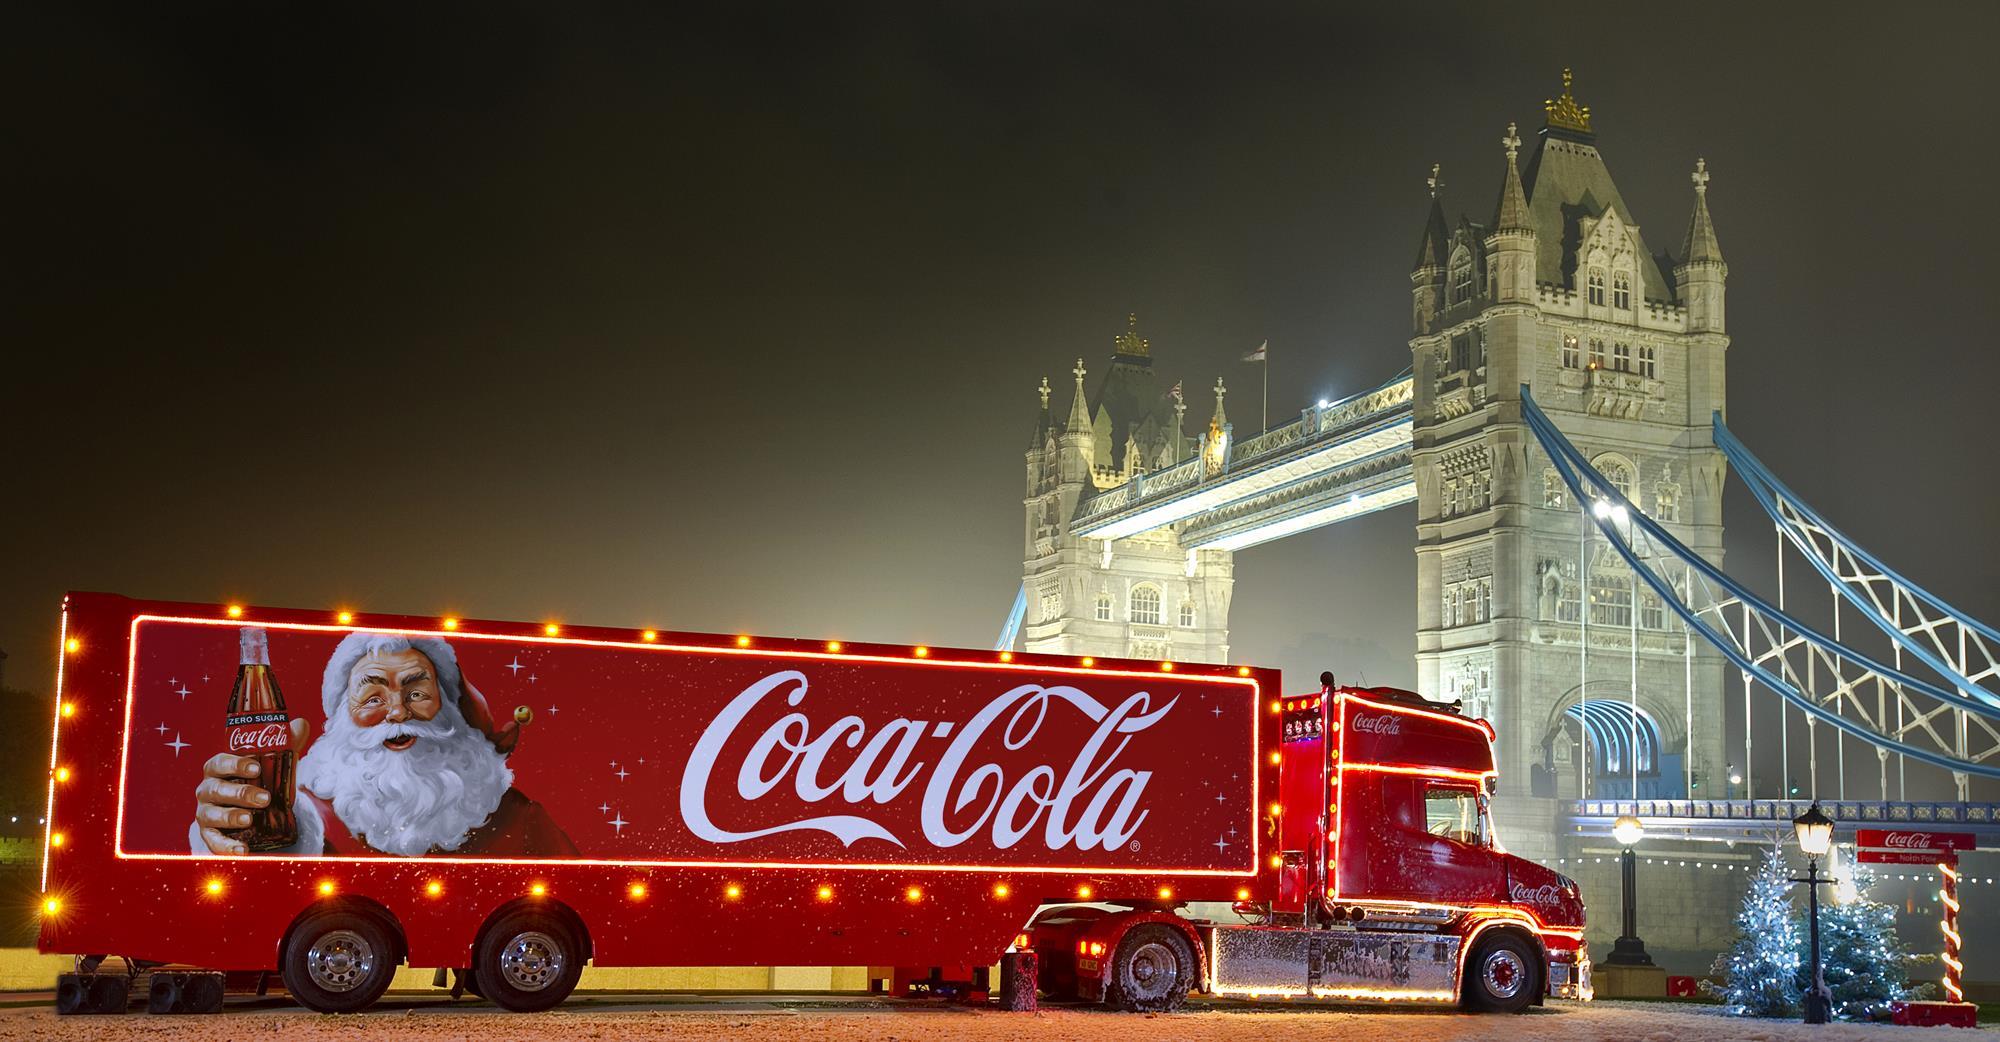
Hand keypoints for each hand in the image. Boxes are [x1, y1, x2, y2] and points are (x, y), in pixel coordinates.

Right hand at [194, 718, 309, 853]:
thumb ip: (286, 743)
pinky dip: (226, 847)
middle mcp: (207, 791)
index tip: (256, 767)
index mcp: (218, 770)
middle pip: (215, 790)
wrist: (255, 813)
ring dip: (231, 817)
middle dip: (239, 793)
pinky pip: (213, 842)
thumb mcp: (274, 763)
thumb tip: (299, 724)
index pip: (219, 763)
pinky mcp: (210, 836)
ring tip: (251, 819)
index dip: (234, 765)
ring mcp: (206, 814)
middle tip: (265, 798)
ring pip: (211, 815)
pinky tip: (242, 849)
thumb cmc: (261, 782)